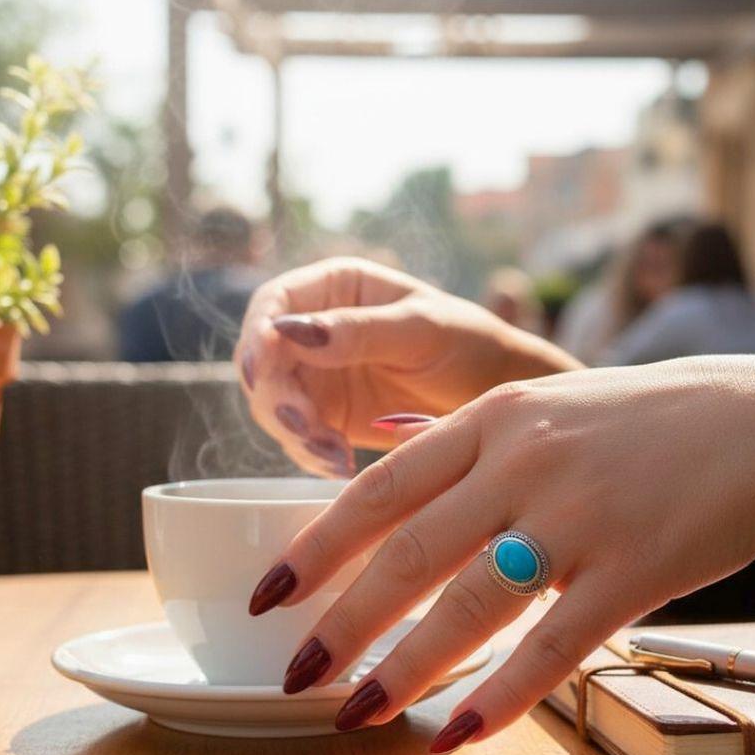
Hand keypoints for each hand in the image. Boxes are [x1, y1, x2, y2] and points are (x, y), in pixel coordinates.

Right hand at [233, 257, 579, 475]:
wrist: (497, 396)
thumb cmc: (469, 344)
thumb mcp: (421, 330)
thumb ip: (359, 331)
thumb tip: (288, 330)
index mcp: (335, 288)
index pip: (273, 305)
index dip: (258, 337)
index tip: (263, 372)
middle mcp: (316, 330)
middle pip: (265, 363)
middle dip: (277, 399)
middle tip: (306, 428)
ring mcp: (319, 377)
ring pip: (276, 406)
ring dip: (294, 433)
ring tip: (334, 455)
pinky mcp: (329, 419)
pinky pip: (302, 439)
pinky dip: (313, 455)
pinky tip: (341, 466)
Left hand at [248, 356, 754, 751]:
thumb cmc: (646, 422)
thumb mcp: (547, 402)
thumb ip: (468, 435)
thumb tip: (387, 447)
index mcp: (495, 422)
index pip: (380, 489)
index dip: (317, 547)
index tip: (268, 593)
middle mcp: (525, 464)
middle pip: (409, 552)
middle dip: (342, 620)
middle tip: (294, 673)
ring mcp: (579, 517)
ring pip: (470, 604)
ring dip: (405, 668)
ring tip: (357, 714)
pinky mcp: (633, 570)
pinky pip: (554, 645)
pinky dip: (502, 695)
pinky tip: (460, 733)